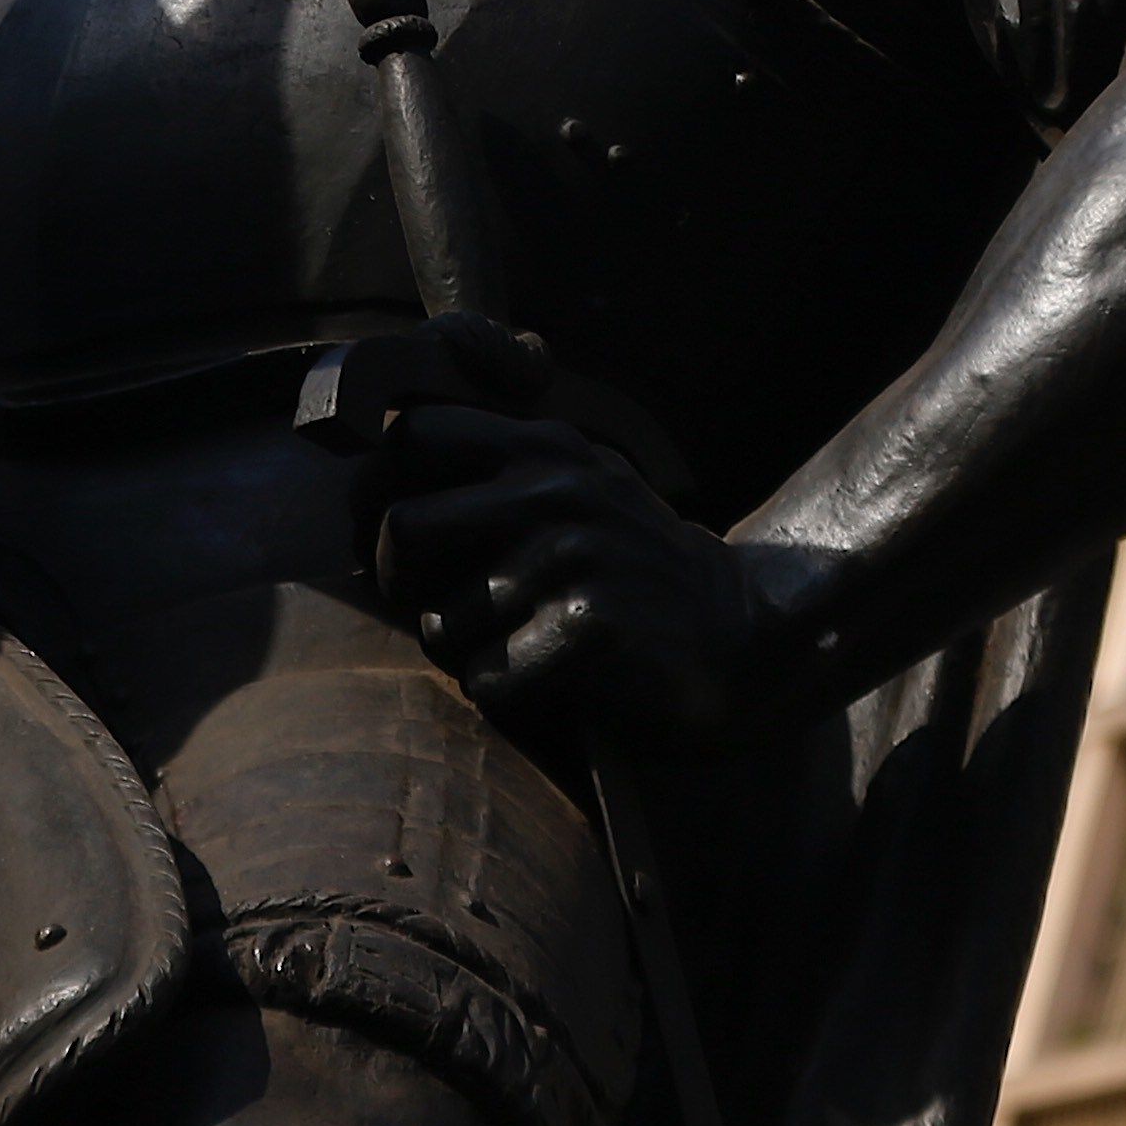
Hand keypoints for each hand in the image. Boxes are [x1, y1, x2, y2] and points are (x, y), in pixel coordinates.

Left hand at [366, 403, 759, 745]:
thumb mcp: (580, 482)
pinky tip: (545, 680)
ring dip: (462, 650)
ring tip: (513, 645)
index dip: (381, 489)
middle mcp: (553, 492)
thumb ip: (497, 465)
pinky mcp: (591, 630)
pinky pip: (488, 678)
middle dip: (398, 583)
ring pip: (440, 623)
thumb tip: (377, 472)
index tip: (400, 535)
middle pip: (401, 529)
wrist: (748, 634)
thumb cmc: (636, 566)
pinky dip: (504, 691)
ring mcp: (573, 559)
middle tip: (432, 604)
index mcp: (543, 446)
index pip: (414, 434)